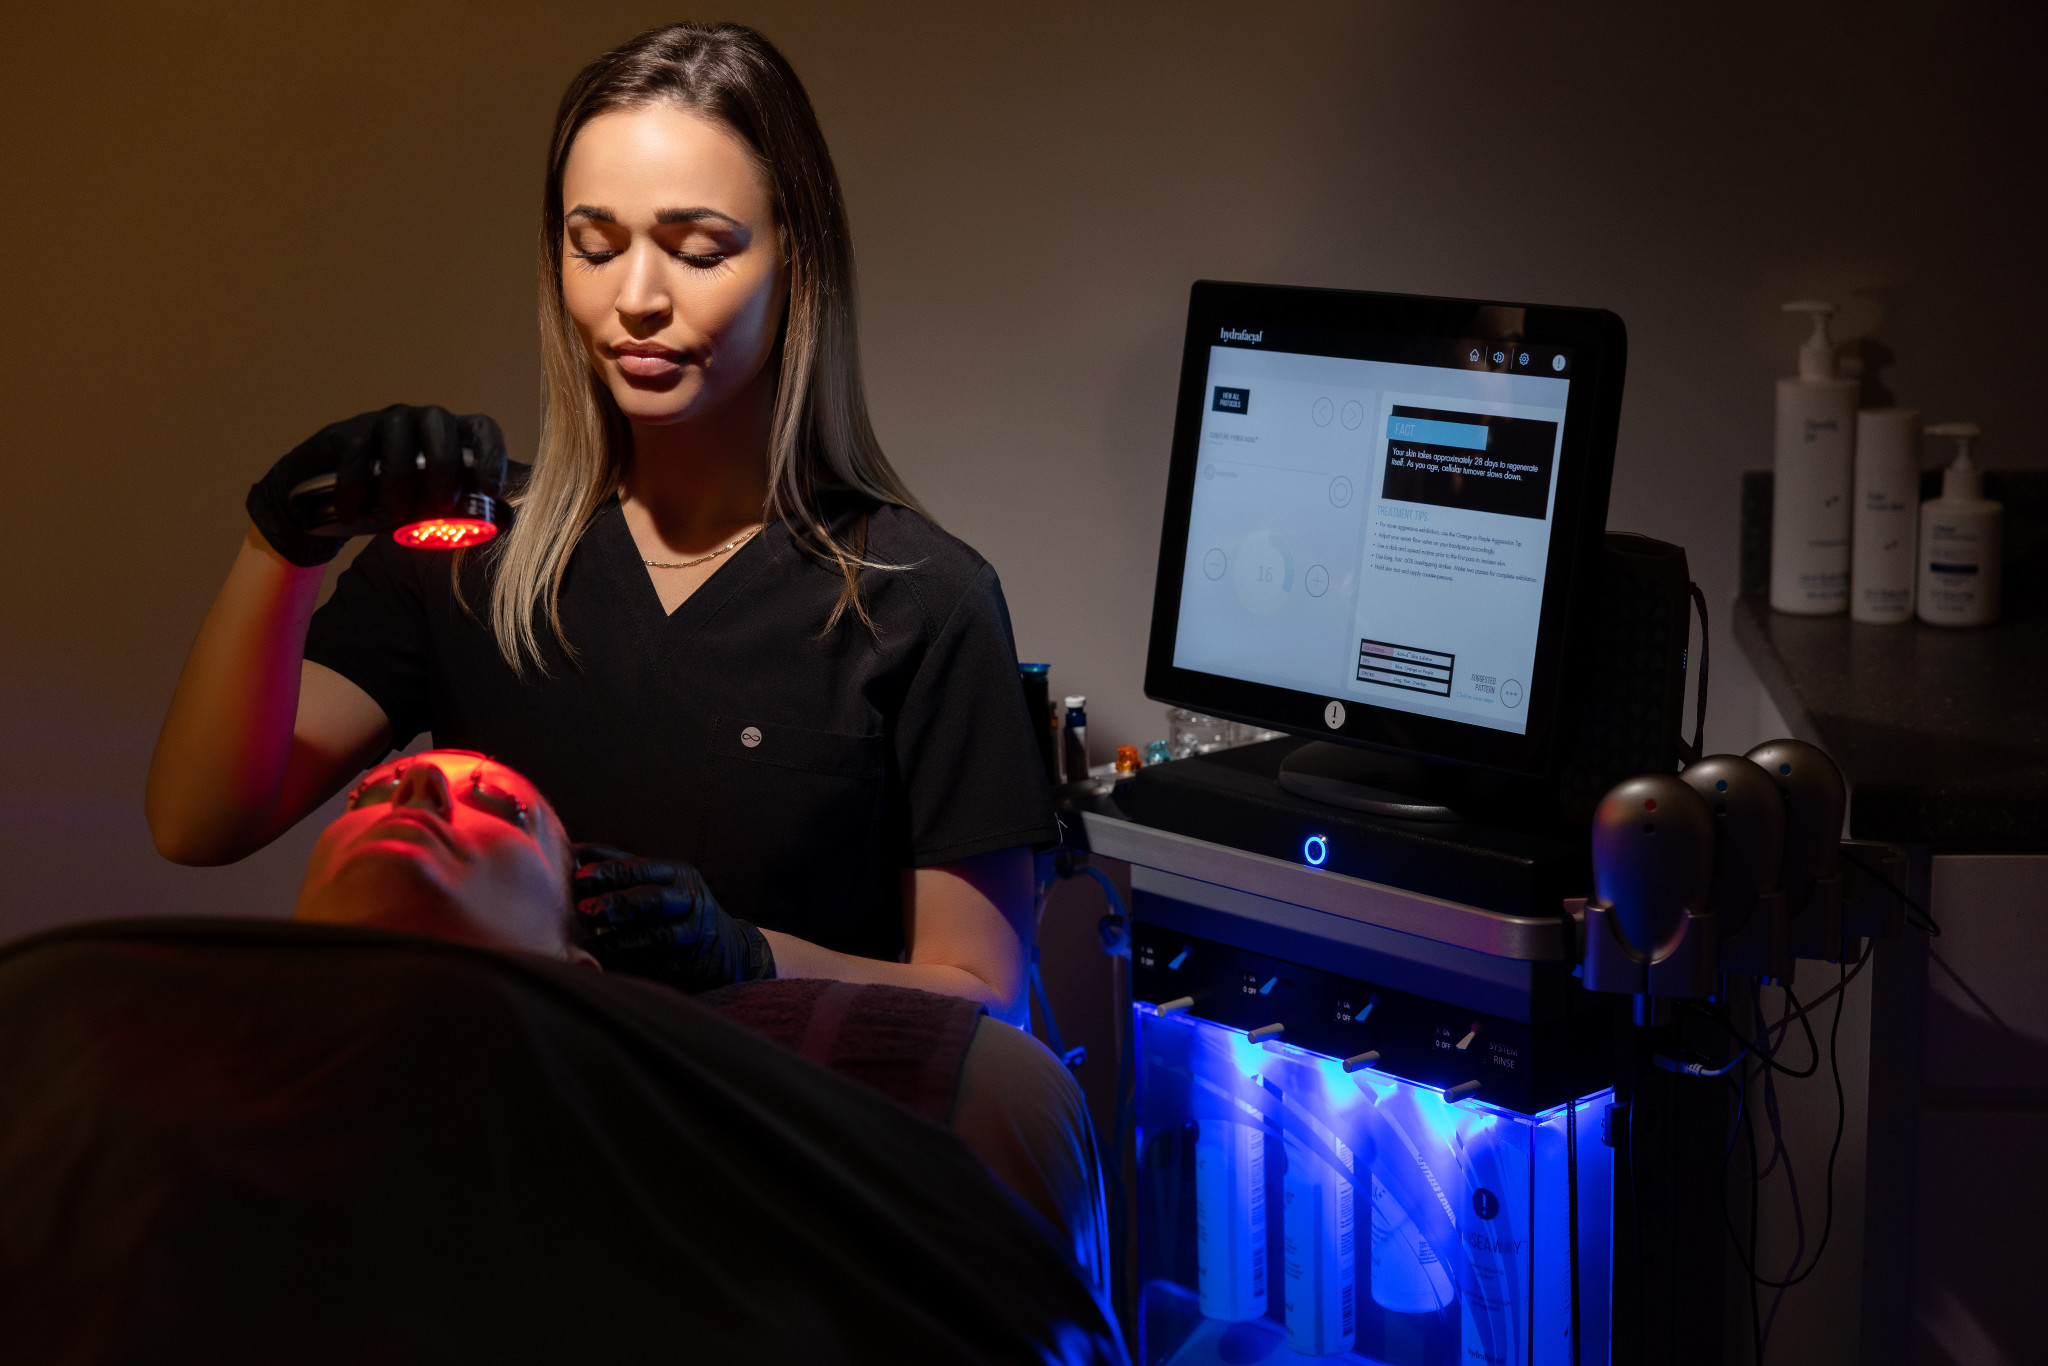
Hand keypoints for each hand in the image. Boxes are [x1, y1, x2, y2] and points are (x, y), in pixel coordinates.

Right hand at [246, 404, 507, 565]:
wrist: (327, 499)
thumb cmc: (395, 503)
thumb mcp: (432, 511)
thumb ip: (464, 514)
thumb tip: (504, 525)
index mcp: (451, 437)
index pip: (481, 429)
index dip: (491, 455)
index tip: (491, 491)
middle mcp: (419, 422)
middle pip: (438, 421)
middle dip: (443, 463)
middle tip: (441, 505)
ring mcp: (380, 423)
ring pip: (395, 430)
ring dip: (398, 478)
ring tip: (393, 518)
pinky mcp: (343, 434)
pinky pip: (353, 451)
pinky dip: (354, 487)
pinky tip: (354, 515)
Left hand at [572, 844, 774, 991]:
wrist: (728, 949)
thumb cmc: (677, 911)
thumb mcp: (659, 884)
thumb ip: (622, 872)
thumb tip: (572, 857)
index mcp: (674, 874)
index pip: (638, 868)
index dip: (607, 871)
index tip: (578, 877)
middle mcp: (688, 898)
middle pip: (651, 899)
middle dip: (616, 903)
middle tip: (585, 910)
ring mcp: (693, 931)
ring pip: (656, 935)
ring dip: (620, 940)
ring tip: (590, 945)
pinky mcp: (692, 962)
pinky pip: (658, 964)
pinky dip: (632, 965)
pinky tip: (609, 966)